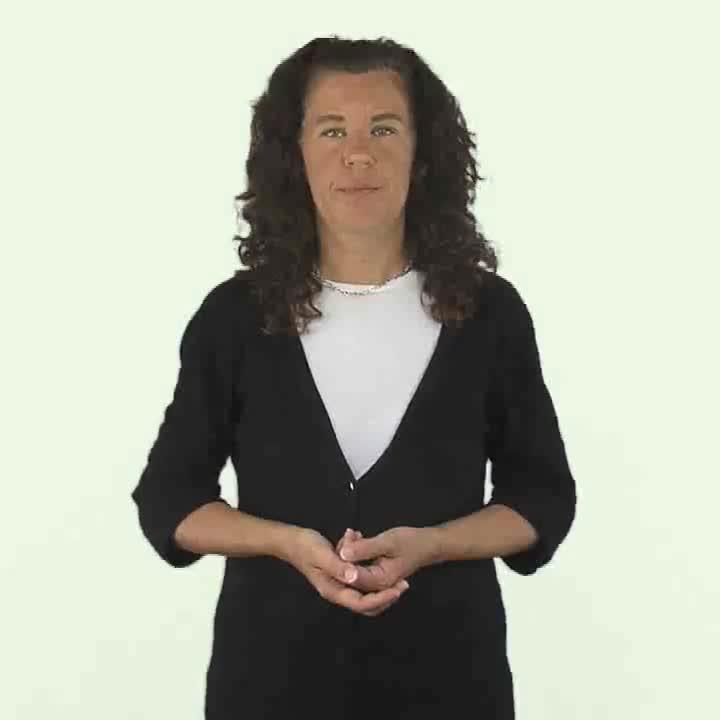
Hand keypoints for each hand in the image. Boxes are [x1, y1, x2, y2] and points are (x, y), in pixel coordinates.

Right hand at [285, 527, 408, 616]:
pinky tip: (363, 541)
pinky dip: (366, 564)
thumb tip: (355, 577)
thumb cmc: (305, 547)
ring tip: (387, 561)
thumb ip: (339, 566)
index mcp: (333, 590)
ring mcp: (339, 583)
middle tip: (403, 583)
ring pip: (365, 589)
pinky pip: (359, 574)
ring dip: (377, 579)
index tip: (398, 590)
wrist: (290, 540)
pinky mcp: (340, 573)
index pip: (361, 603)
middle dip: (385, 595)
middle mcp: (337, 591)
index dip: (381, 599)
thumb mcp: (322, 554)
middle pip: (366, 603)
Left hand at [338, 526, 438, 590]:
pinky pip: (355, 566)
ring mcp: (373, 582)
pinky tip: (356, 538)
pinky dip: (352, 553)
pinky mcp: (371, 574)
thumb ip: (366, 549)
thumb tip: (343, 553)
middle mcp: (375, 587)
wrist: (426, 545)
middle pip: (348, 576)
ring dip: (347, 552)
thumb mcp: (388, 542)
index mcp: (380, 581)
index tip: (346, 539)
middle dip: (344, 555)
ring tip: (354, 534)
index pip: (351, 576)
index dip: (343, 558)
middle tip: (350, 535)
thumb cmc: (411, 543)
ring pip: (350, 571)